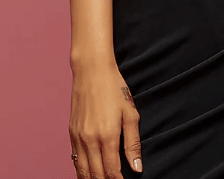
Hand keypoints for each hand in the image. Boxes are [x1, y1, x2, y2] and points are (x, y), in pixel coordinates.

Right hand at [69, 59, 142, 176]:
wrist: (91, 71)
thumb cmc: (114, 88)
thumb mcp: (130, 113)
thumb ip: (133, 143)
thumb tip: (137, 168)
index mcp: (107, 136)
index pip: (111, 172)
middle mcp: (90, 140)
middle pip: (96, 175)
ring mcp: (78, 137)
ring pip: (82, 171)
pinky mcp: (71, 133)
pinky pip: (75, 159)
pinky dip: (81, 170)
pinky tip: (89, 173)